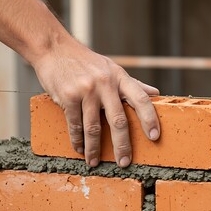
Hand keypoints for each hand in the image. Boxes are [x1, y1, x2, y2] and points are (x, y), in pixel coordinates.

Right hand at [32, 37, 159, 167]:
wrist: (54, 49)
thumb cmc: (86, 61)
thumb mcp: (112, 68)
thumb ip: (133, 84)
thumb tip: (156, 94)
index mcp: (120, 77)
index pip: (141, 99)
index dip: (149, 119)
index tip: (154, 137)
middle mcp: (105, 84)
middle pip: (118, 120)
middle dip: (122, 145)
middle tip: (124, 162)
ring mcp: (86, 90)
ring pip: (93, 128)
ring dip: (94, 149)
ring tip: (94, 162)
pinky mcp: (68, 96)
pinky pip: (75, 124)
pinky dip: (77, 140)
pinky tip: (79, 149)